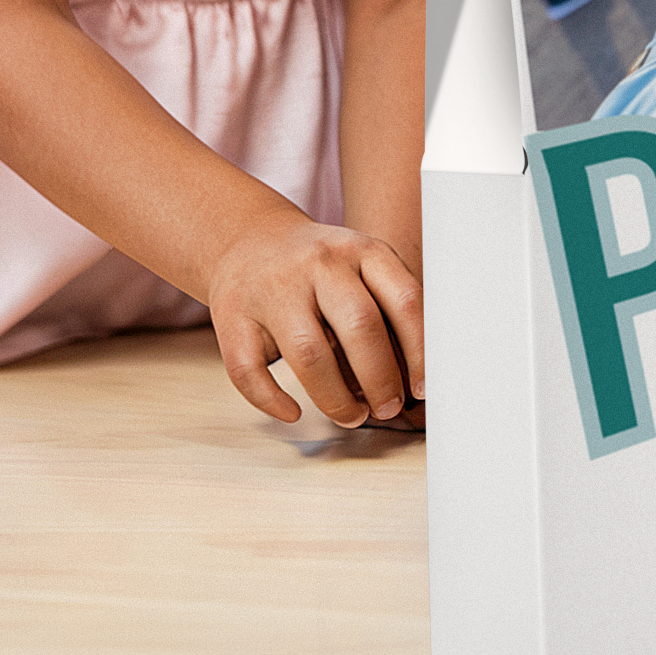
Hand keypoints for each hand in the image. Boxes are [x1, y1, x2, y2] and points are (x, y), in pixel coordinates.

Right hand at [206, 217, 424, 426]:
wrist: (249, 238)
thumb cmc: (321, 266)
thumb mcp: (363, 264)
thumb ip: (389, 307)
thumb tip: (415, 376)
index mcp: (363, 251)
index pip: (404, 300)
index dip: (419, 349)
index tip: (424, 387)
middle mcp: (320, 264)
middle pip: (360, 326)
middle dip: (381, 378)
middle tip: (389, 408)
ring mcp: (273, 289)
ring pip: (309, 354)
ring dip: (336, 398)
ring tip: (352, 417)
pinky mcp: (232, 315)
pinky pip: (249, 369)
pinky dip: (271, 401)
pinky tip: (294, 413)